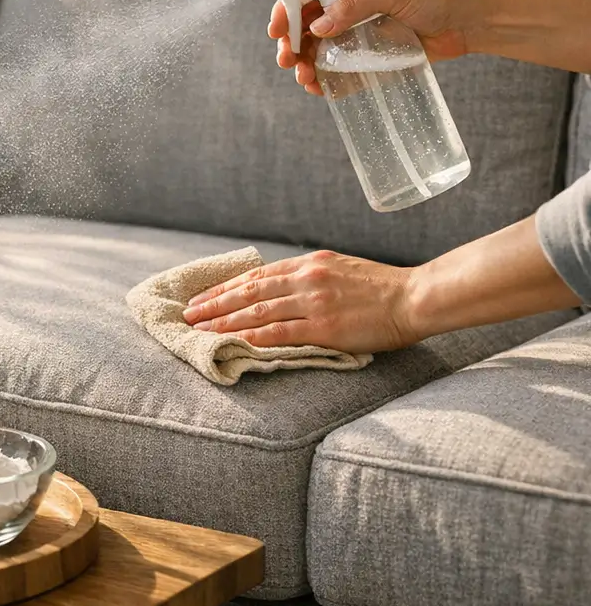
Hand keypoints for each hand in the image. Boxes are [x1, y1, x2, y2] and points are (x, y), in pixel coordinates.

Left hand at [181, 250, 418, 354]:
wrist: (416, 297)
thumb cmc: (382, 288)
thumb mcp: (340, 269)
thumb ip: (311, 277)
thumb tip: (282, 288)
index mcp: (309, 263)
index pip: (257, 275)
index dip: (226, 287)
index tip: (203, 296)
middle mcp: (306, 277)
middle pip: (249, 291)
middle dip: (215, 303)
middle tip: (188, 313)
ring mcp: (314, 301)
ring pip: (257, 312)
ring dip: (225, 321)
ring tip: (200, 330)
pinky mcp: (324, 326)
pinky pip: (280, 333)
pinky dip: (252, 337)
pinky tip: (233, 342)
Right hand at [270, 0, 471, 95]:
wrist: (467, 22)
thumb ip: (355, 5)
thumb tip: (317, 27)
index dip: (285, 10)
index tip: (277, 31)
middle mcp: (345, 5)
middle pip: (303, 24)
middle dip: (290, 44)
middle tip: (287, 61)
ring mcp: (353, 32)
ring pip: (315, 49)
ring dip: (304, 64)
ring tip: (305, 79)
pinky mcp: (365, 55)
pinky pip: (336, 68)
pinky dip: (323, 79)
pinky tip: (319, 89)